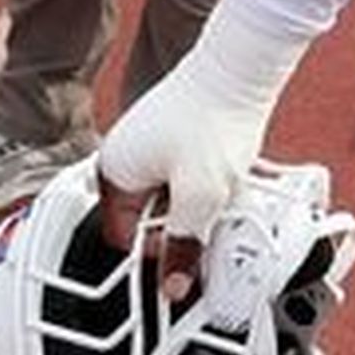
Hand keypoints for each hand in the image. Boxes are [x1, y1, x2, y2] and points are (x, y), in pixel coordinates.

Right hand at [94, 8, 301, 295]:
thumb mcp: (201, 197)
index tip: (185, 260)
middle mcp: (124, 157)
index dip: (157, 253)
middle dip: (184, 225)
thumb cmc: (215, 120)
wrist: (242, 67)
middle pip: (150, 218)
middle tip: (213, 219)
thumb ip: (184, 245)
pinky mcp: (177, 135)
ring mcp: (149, 144)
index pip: (124, 238)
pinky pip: (188, 176)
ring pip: (174, 198)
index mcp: (113, 173)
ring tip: (227, 191)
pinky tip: (232, 176)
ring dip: (201, 204)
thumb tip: (174, 287)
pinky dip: (210, 183)